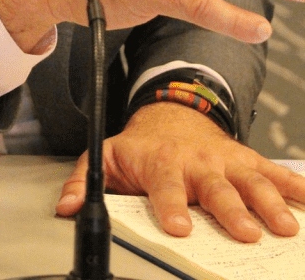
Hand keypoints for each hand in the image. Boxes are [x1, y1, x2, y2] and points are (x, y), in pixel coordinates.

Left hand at [55, 102, 304, 241]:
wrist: (172, 115)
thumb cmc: (141, 147)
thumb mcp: (107, 157)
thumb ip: (84, 181)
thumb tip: (67, 208)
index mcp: (161, 162)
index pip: (165, 185)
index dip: (171, 205)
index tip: (179, 227)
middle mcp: (197, 161)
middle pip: (215, 187)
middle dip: (231, 210)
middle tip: (245, 233)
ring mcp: (226, 160)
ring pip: (250, 180)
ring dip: (269, 202)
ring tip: (285, 227)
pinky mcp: (248, 161)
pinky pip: (275, 172)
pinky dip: (296, 186)